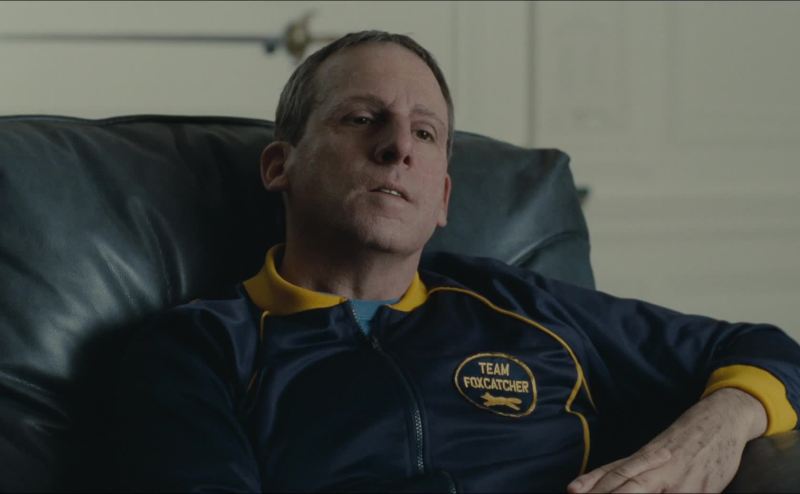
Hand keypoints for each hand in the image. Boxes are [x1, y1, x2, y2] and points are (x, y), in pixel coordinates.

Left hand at [566, 388, 766, 492]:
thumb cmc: (682, 440)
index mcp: (644, 458)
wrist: (722, 420)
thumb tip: (586, 485)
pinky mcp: (705, 490)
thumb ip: (622, 470)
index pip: (613, 474)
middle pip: (627, 486)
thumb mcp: (651, 453)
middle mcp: (660, 469)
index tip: (573, 491)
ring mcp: (683, 481)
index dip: (593, 484)